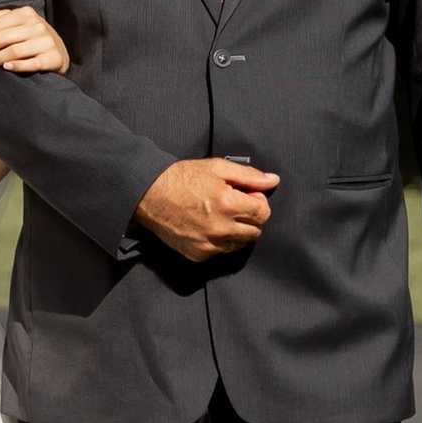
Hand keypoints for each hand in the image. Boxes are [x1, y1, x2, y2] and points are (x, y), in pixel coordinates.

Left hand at [0, 5, 71, 74]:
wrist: (59, 52)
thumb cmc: (31, 37)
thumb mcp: (15, 23)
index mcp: (25, 13)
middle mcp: (37, 25)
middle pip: (0, 38)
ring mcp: (46, 42)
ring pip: (13, 51)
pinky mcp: (53, 58)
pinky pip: (32, 63)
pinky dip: (17, 66)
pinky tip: (5, 68)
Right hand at [134, 157, 278, 260]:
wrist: (149, 195)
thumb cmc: (180, 178)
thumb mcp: (217, 168)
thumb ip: (248, 176)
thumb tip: (272, 180)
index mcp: (228, 203)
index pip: (263, 212)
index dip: (258, 202)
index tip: (247, 197)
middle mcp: (220, 227)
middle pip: (255, 231)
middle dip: (249, 218)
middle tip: (233, 206)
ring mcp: (209, 244)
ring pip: (239, 244)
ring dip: (236, 232)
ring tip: (220, 217)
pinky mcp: (198, 254)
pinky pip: (220, 252)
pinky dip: (219, 241)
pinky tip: (207, 226)